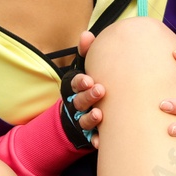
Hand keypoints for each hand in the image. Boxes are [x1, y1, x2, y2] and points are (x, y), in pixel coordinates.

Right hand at [62, 30, 105, 148]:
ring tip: (99, 115)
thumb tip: (86, 34)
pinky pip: (91, 139)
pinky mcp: (90, 134)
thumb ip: (87, 52)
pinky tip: (100, 141)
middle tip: (100, 90)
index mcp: (77, 88)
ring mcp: (83, 120)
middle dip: (87, 96)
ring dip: (90, 118)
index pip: (75, 83)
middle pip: (79, 101)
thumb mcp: (89, 68)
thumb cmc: (92, 87)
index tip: (89, 79)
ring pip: (83, 120)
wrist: (88, 114)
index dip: (80, 82)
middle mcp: (78, 104)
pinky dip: (94, 140)